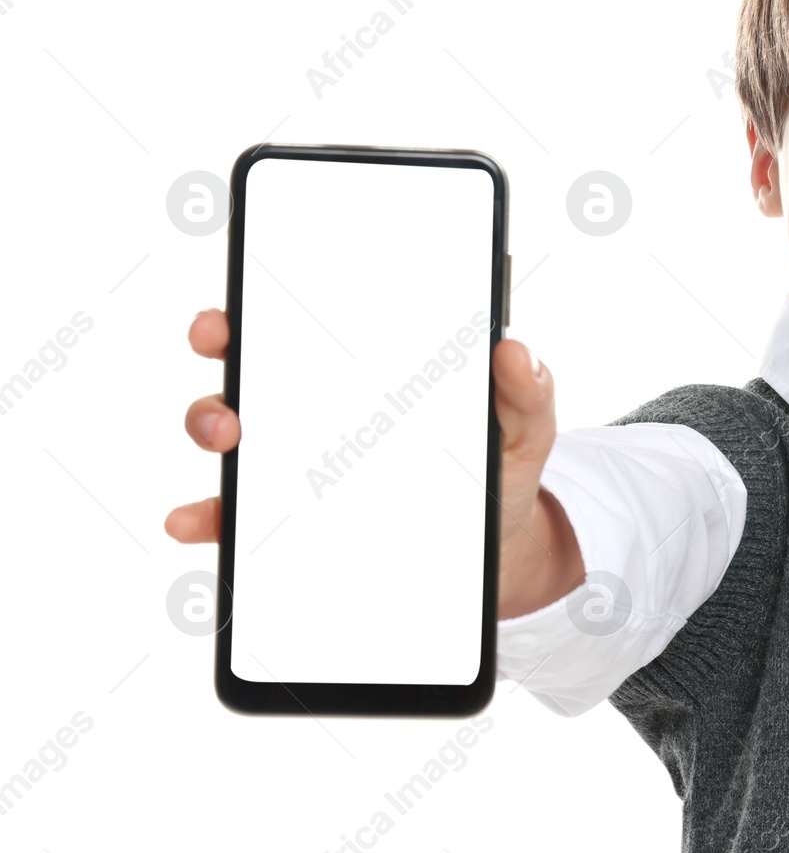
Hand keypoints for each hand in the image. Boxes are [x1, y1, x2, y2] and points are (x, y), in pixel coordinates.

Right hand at [163, 309, 580, 619]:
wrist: (499, 552)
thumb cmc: (500, 473)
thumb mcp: (523, 430)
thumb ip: (527, 392)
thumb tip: (515, 348)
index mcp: (371, 371)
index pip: (309, 321)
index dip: (266, 300)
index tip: (245, 299)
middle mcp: (320, 409)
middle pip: (251, 364)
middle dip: (224, 347)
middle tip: (226, 346)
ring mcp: (298, 464)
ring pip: (231, 431)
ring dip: (211, 423)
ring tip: (227, 436)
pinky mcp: (290, 525)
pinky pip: (234, 515)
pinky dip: (208, 516)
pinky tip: (198, 520)